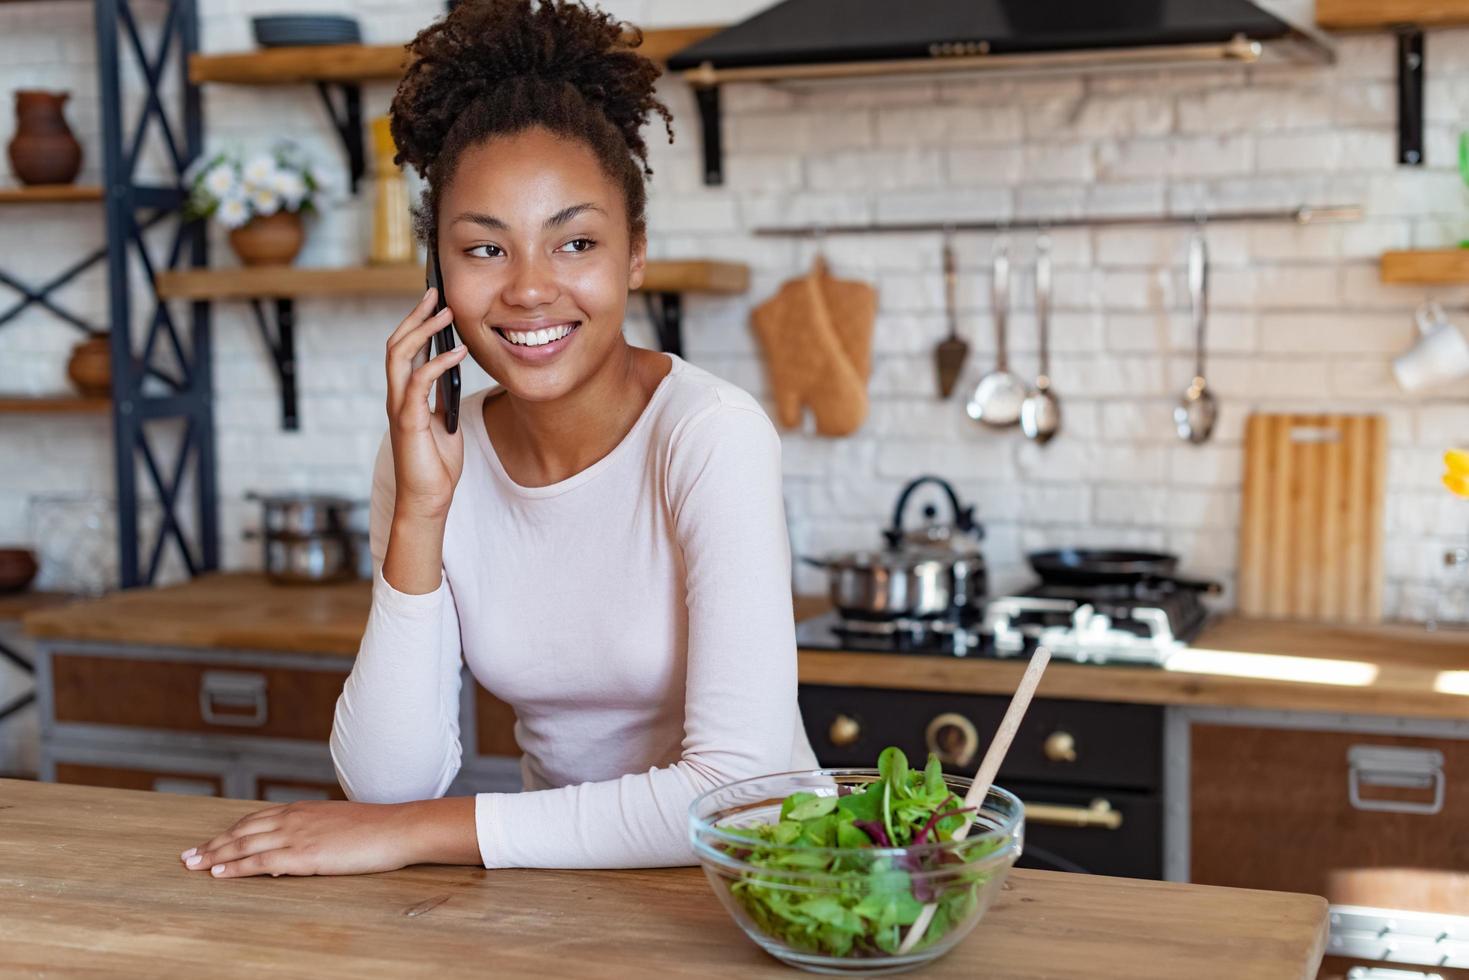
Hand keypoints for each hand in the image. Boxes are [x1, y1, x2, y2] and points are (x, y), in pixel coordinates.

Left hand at [179, 800, 413, 878]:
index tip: (210, 841)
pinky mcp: (305, 855)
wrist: (398, 828)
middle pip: (242, 831)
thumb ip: (313, 832)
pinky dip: (237, 867)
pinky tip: (221, 874)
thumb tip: (294, 850)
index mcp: (302, 810)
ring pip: (245, 845)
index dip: (229, 832)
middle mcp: (294, 819)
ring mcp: (298, 836)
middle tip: (188, 857)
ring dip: (216, 855)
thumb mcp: (338, 824)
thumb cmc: (376, 828)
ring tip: (194, 866)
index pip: (255, 820)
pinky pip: (262, 861)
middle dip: (213, 844)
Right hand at [386, 287, 468, 521]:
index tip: (434, 301)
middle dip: (415, 316)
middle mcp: (396, 397)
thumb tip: (453, 369)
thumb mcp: (445, 421)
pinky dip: (438, 363)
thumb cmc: (436, 464)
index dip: (415, 323)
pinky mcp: (407, 421)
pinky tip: (458, 352)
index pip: (404, 349)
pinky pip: (418, 383)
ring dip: (423, 330)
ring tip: (447, 314)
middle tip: (436, 293)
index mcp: (405, 396)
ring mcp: (399, 408)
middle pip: (396, 344)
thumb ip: (443, 396)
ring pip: (400, 356)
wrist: (427, 499)